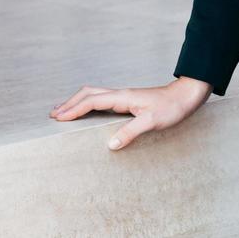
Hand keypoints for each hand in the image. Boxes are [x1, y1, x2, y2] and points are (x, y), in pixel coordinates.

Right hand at [49, 77, 212, 150]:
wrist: (185, 96)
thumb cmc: (171, 107)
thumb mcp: (152, 121)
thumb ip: (131, 132)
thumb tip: (110, 144)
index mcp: (122, 97)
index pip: (91, 101)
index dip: (74, 109)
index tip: (58, 118)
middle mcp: (120, 94)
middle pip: (88, 93)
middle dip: (69, 103)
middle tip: (54, 115)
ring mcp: (123, 96)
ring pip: (94, 94)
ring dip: (77, 101)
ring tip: (64, 112)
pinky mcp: (128, 100)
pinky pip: (101, 99)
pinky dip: (88, 104)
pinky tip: (88, 111)